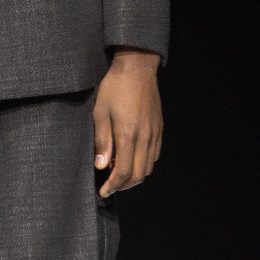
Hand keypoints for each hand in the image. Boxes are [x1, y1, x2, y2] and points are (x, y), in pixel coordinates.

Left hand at [92, 49, 162, 197]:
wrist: (137, 67)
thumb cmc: (114, 87)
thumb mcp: (100, 112)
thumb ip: (102, 141)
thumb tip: (101, 166)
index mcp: (128, 134)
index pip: (123, 172)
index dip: (113, 186)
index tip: (103, 192)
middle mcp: (145, 137)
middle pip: (138, 175)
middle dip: (123, 186)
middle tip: (109, 186)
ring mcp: (154, 133)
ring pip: (148, 167)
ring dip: (134, 176)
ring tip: (118, 173)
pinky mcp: (159, 128)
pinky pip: (154, 154)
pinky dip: (143, 163)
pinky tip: (131, 158)